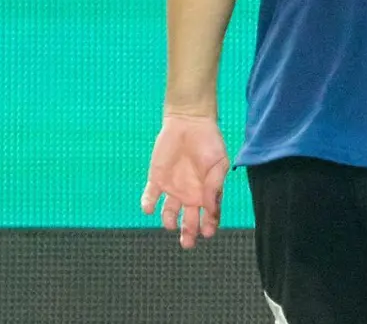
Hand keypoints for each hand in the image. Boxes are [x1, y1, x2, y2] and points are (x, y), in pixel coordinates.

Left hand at [141, 113, 229, 249]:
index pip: (208, 216)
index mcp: (206, 193)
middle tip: (187, 243)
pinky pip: (150, 197)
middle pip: (188, 221)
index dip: (209, 226)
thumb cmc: (209, 143)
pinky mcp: (157, 180)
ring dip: (168, 221)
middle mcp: (189, 195)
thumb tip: (211, 209)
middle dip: (188, 233)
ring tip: (170, 223)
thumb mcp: (218, 164)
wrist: (190, 123)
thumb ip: (214, 187)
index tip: (208, 233)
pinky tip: (149, 208)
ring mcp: (172, 189)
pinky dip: (148, 204)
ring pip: (168, 213)